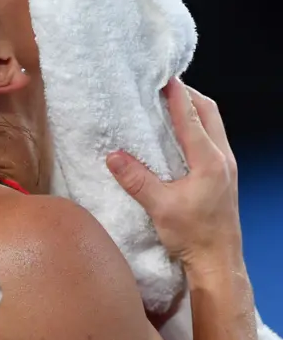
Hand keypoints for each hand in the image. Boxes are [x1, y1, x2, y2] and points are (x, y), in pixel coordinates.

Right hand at [106, 78, 241, 271]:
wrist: (218, 262)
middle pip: (209, 112)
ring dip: (194, 110)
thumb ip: (136, 179)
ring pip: (213, 125)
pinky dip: (197, 126)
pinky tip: (179, 133)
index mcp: (209, 161)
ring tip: (170, 103)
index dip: (176, 95)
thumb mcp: (160, 207)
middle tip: (164, 86)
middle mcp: (222, 158)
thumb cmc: (193, 236)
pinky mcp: (224, 176)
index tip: (163, 77)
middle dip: (188, 95)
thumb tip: (113, 156)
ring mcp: (226, 167)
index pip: (191, 118)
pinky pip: (213, 139)